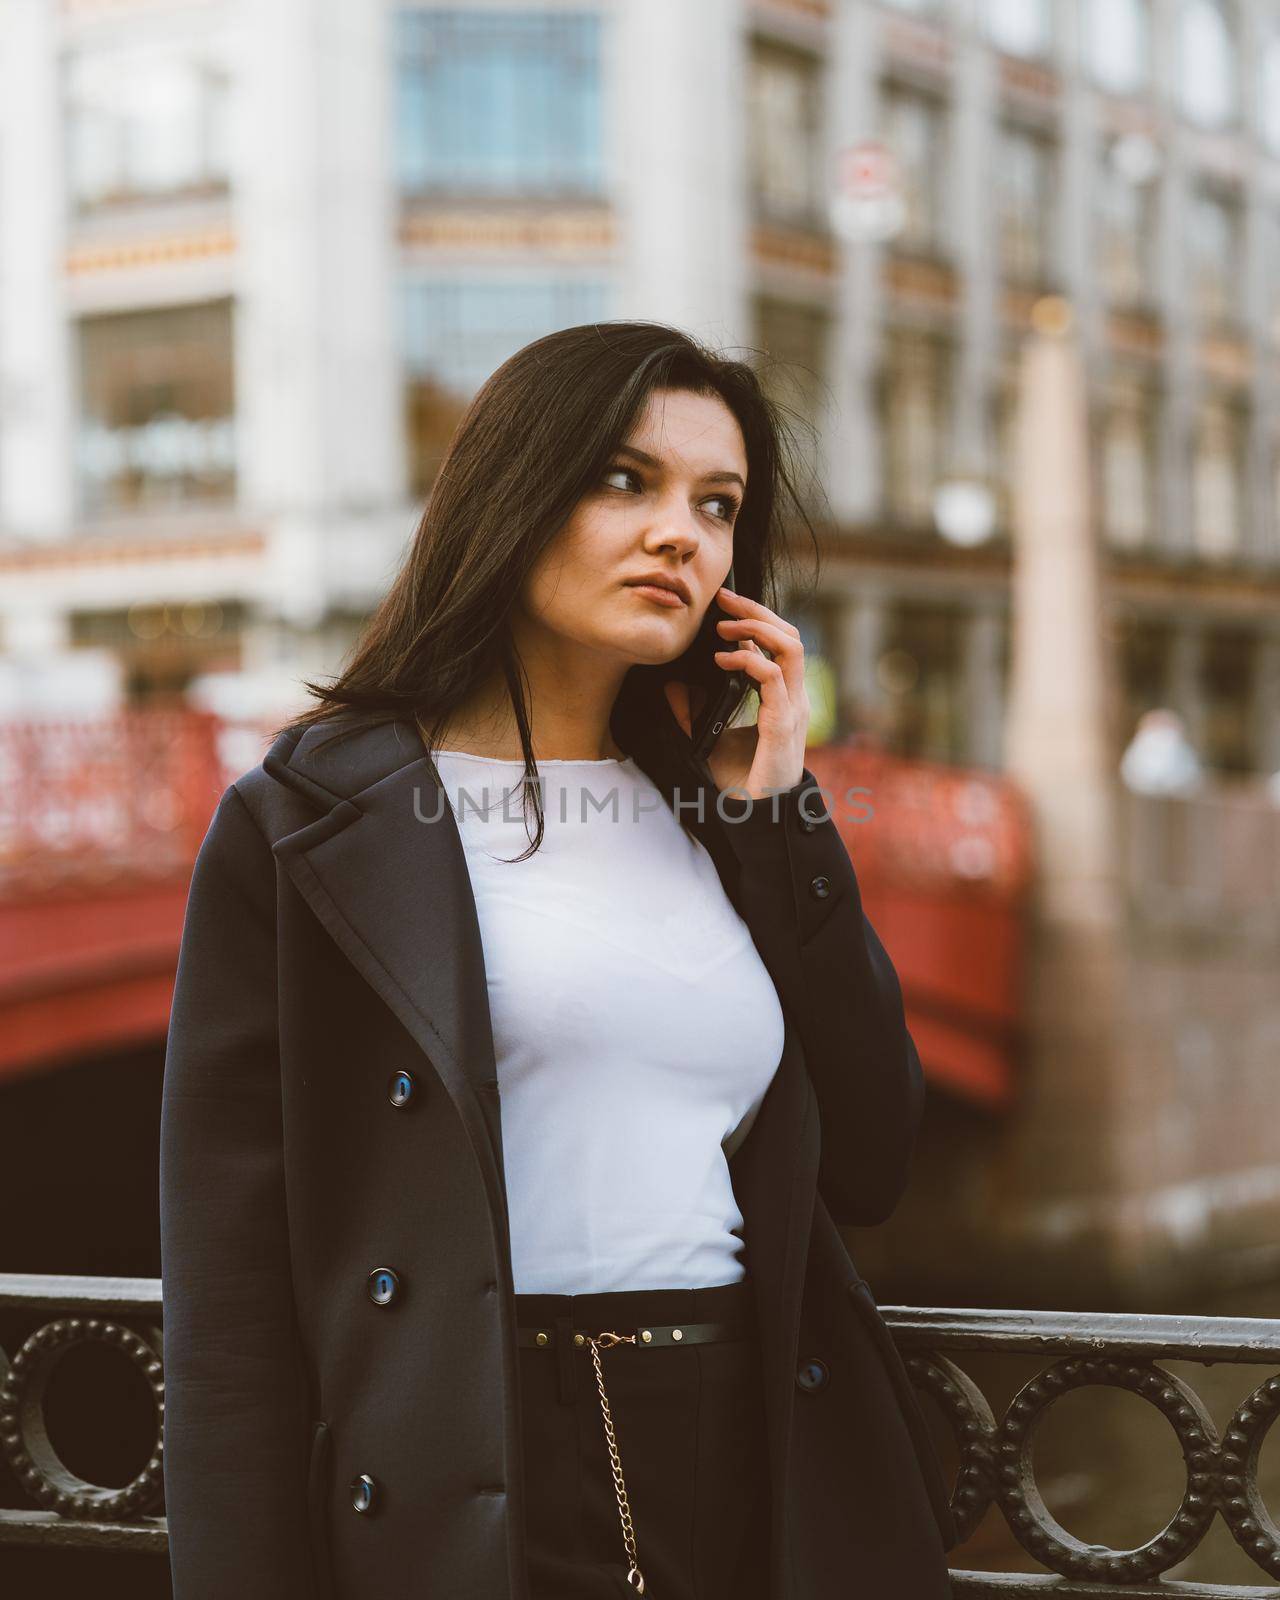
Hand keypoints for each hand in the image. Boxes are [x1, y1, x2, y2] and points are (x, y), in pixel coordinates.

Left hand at [663, 586, 809, 801]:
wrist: (754, 818)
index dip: (756, 620)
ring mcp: (793, 709)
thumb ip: (694, 712)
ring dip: (756, 628)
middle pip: (790, 635)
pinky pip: (772, 678)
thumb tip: (673, 687)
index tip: (724, 609)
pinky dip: (747, 660)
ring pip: (790, 647)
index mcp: (783, 698)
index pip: (781, 644)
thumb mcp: (710, 738)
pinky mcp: (783, 724)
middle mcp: (794, 698)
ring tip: (724, 627)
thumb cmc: (740, 782)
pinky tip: (722, 660)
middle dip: (757, 611)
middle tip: (723, 599)